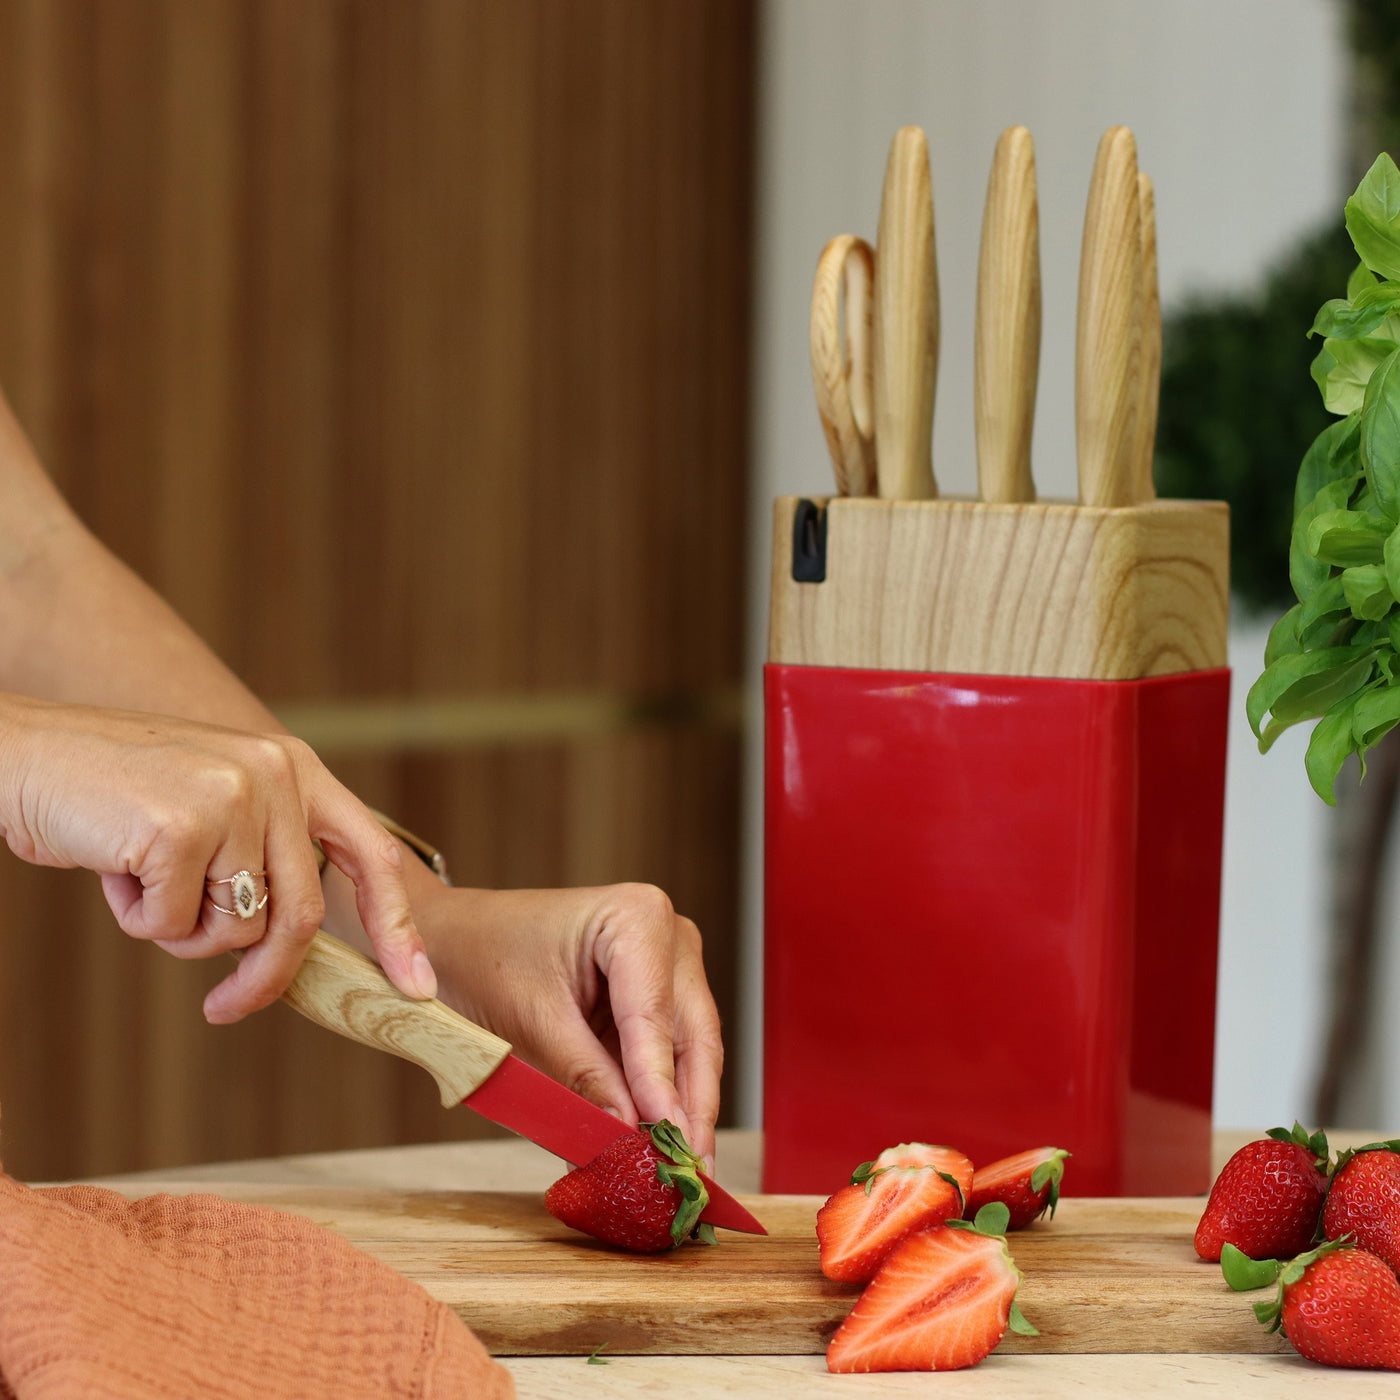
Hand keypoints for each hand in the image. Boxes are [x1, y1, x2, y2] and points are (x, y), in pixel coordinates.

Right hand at [0, 693, 435, 1021]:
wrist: (20, 755)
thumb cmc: (114, 794)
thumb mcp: (214, 807)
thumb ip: (263, 854)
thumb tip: (298, 945)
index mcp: (294, 767)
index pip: (370, 854)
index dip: (396, 925)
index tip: (415, 985)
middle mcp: (275, 773)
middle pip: (302, 915)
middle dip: (265, 977)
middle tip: (225, 1008)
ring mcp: (231, 797)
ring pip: (236, 929)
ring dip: (182, 933)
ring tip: (142, 879)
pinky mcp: (180, 829)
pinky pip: (174, 927)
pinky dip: (139, 919)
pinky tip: (113, 868)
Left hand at [415, 883, 723, 1165]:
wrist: (459, 940)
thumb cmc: (485, 959)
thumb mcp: (531, 1021)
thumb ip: (584, 1078)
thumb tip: (625, 1137)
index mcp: (637, 917)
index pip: (654, 1013)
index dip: (662, 1082)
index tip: (669, 1137)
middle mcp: (668, 936)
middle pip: (692, 1033)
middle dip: (690, 1107)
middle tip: (692, 1174)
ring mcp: (668, 966)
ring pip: (691, 1050)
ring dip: (684, 1111)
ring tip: (681, 1173)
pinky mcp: (656, 1000)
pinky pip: (668, 1056)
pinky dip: (662, 1100)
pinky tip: (661, 1147)